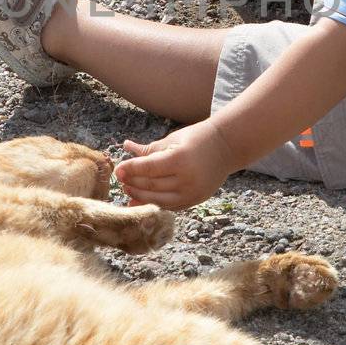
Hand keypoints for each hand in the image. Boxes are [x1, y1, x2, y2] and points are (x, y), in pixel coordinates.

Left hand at [114, 121, 238, 211]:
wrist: (227, 147)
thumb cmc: (197, 138)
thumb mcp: (173, 139)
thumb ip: (150, 149)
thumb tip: (126, 148)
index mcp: (180, 159)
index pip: (148, 168)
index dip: (130, 170)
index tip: (118, 170)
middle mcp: (187, 178)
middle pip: (151, 185)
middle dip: (133, 183)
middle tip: (121, 180)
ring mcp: (192, 192)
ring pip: (159, 200)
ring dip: (140, 196)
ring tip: (128, 190)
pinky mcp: (196, 200)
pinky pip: (170, 206)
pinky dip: (154, 203)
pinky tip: (142, 199)